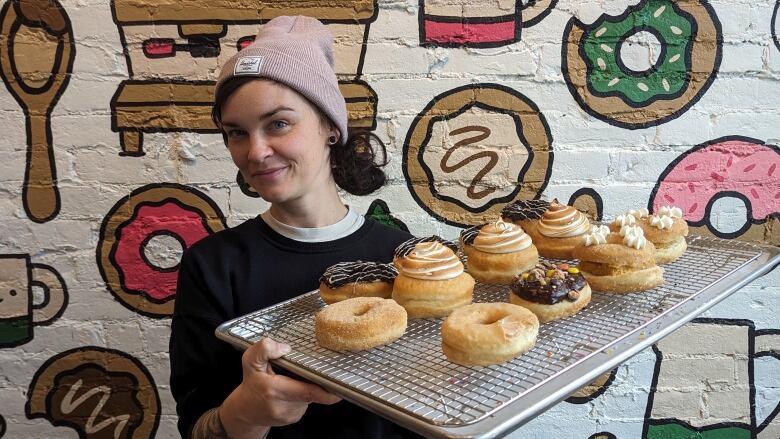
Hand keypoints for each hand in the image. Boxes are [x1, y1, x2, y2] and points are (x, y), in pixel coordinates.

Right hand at [219, 338, 340, 438]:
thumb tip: (285, 347)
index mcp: (275, 391)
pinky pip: (305, 402)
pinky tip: (291, 389)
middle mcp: (284, 406)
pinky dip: (302, 394)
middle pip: (313, 392)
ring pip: (310, 396)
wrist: (244, 411)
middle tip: (311, 371)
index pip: (309, 392)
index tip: (340, 384)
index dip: (328, 390)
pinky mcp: (294, 418)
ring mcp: (291, 415)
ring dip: (307, 386)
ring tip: (293, 379)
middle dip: (316, 381)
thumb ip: (264, 349)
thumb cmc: (251, 384)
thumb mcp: (250, 362)